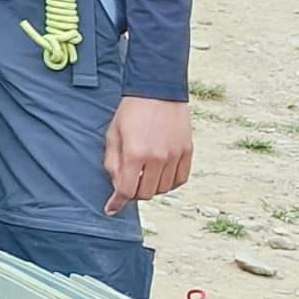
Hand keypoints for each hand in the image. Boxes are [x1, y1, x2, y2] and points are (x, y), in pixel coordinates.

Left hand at [104, 93, 193, 217]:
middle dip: (134, 193)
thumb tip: (117, 187)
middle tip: (129, 182)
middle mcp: (157, 158)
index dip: (117, 202)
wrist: (157, 90)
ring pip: (164, 189)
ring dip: (151, 187)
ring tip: (144, 174)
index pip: (127, 191)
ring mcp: (175, 155)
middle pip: (146, 193)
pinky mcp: (187, 151)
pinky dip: (169, 182)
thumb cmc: (131, 111)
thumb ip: (112, 164)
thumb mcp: (113, 135)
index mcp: (135, 153)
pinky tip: (160, 174)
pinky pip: (180, 179)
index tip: (111, 208)